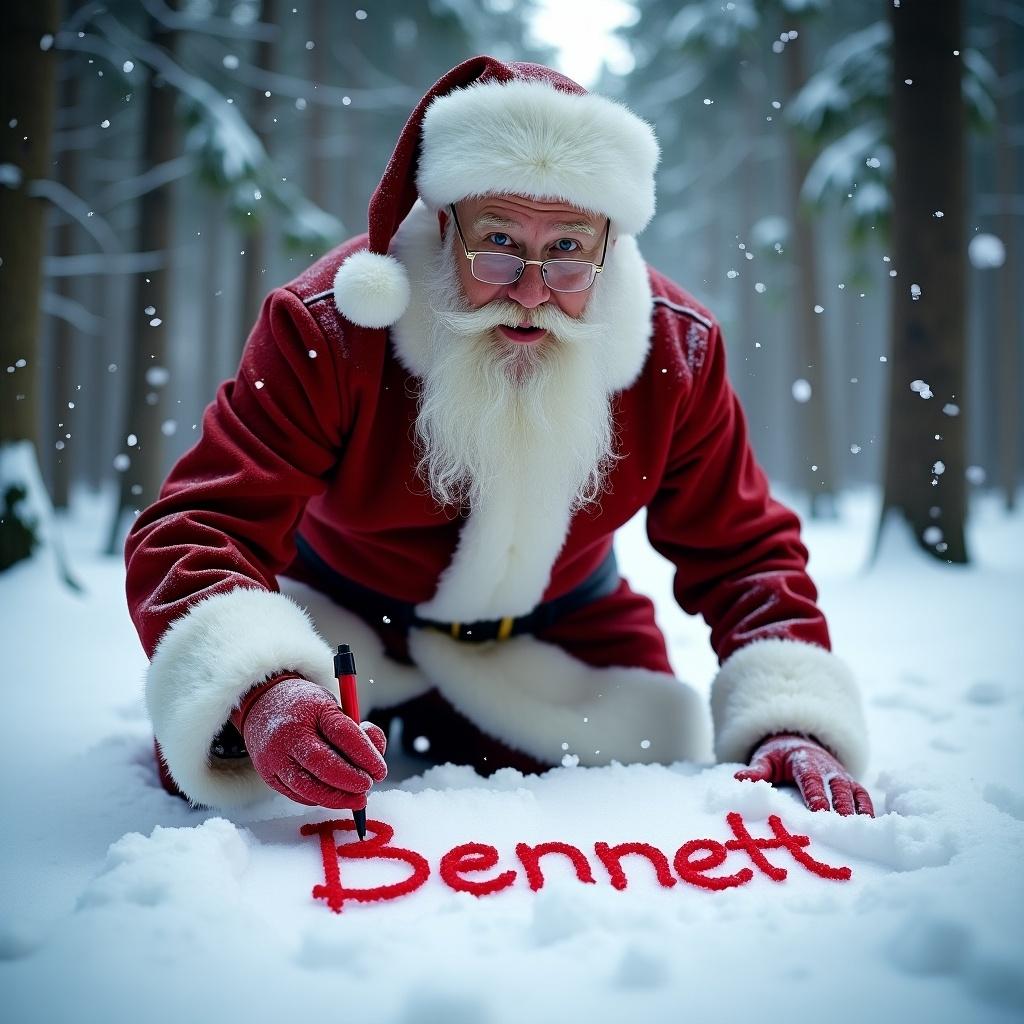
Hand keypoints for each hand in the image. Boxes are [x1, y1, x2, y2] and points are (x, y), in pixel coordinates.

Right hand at [236, 676, 386, 807]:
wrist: (262, 705)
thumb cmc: (305, 706)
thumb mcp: (333, 706)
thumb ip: (356, 730)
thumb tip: (375, 755)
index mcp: (310, 710)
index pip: (343, 734)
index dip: (366, 755)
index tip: (380, 770)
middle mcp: (289, 736)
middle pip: (322, 765)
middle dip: (350, 781)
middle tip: (368, 786)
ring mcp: (275, 759)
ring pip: (307, 788)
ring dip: (336, 798)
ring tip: (357, 799)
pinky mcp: (269, 776)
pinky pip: (298, 795)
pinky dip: (320, 799)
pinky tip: (334, 796)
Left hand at [734, 733, 873, 815]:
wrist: (798, 743)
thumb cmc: (779, 757)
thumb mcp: (765, 759)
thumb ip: (756, 770)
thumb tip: (739, 779)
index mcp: (803, 760)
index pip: (810, 778)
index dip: (816, 794)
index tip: (819, 811)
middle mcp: (826, 766)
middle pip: (836, 785)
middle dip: (840, 804)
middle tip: (842, 824)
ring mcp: (840, 774)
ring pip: (852, 790)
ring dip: (856, 809)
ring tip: (858, 829)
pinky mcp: (849, 782)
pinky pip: (862, 794)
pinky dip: (868, 808)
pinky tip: (869, 826)